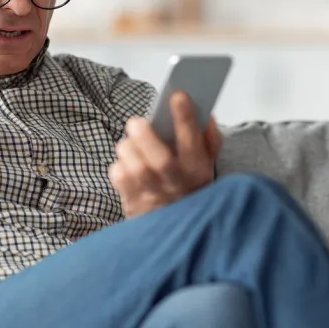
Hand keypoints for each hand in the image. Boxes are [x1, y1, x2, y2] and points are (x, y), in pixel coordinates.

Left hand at [109, 91, 222, 217]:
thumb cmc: (189, 190)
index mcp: (197, 170)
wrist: (175, 232)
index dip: (185, 116)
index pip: (193, 141)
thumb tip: (206, 116)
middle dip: (146, 136)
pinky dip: (119, 165)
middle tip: (136, 122)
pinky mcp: (133, 205)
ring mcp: (153, 197)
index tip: (177, 95)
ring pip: (135, 167)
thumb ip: (209, 141)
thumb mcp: (207, 167)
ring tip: (130, 141)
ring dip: (128, 148)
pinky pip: (120, 178)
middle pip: (160, 160)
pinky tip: (126, 163)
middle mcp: (176, 184)